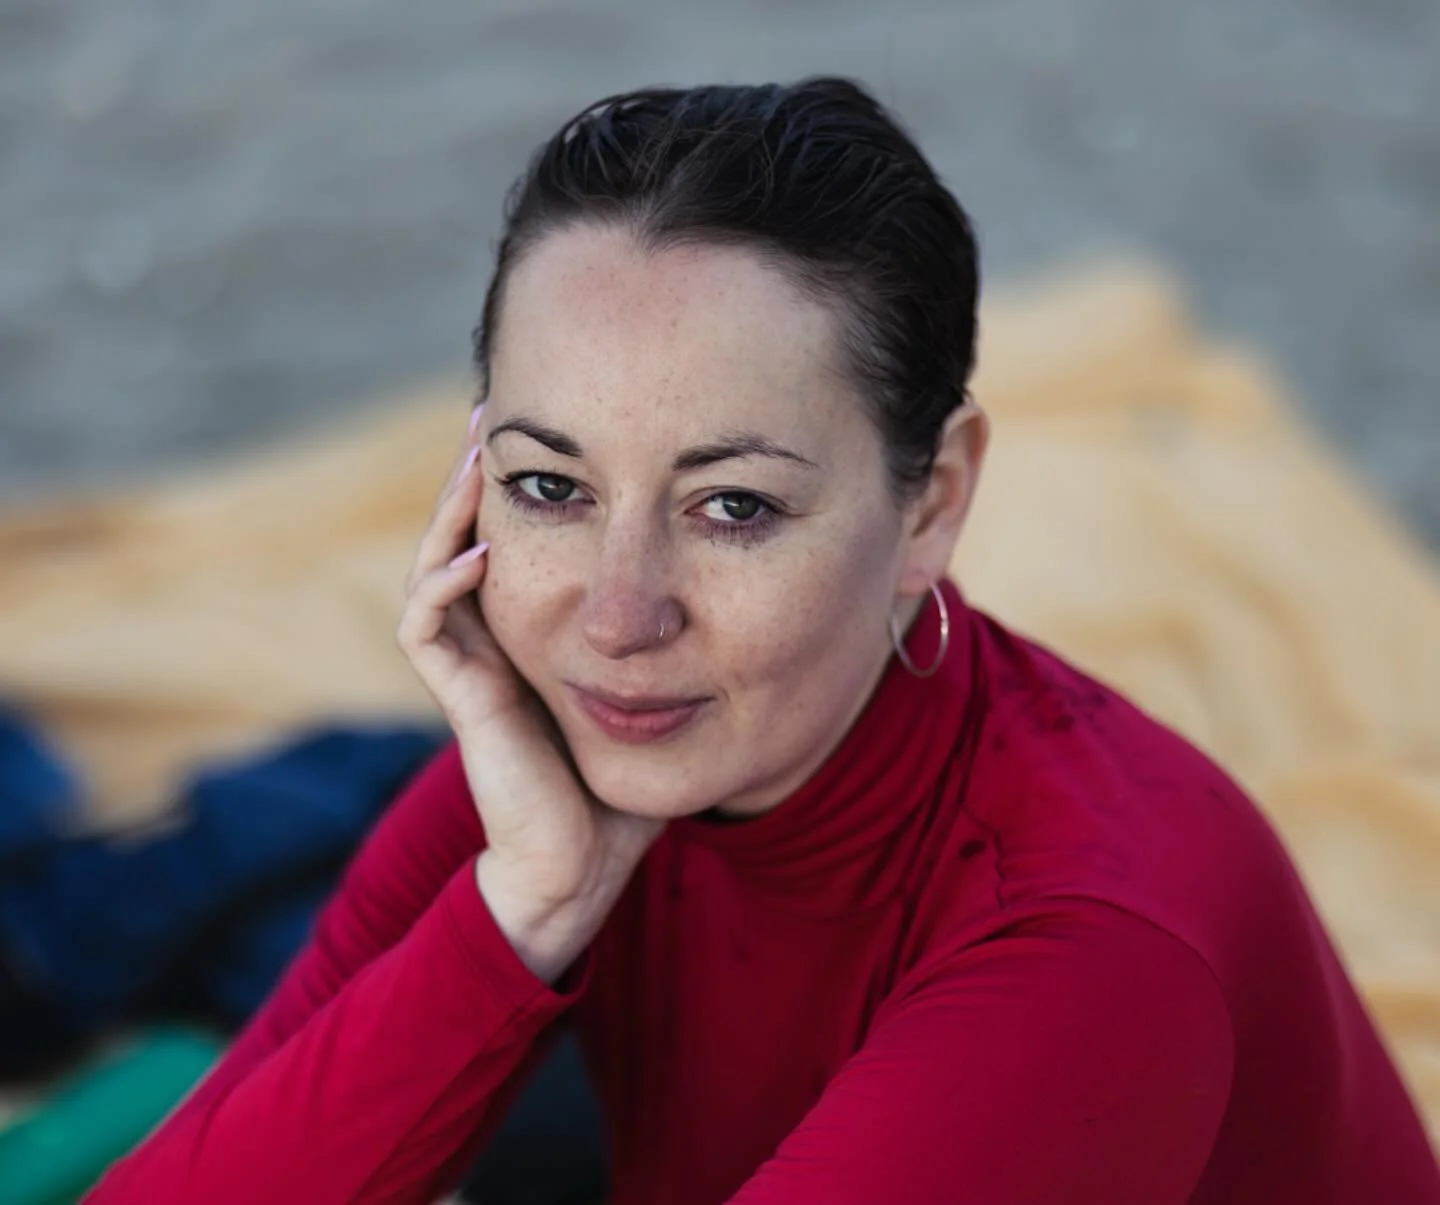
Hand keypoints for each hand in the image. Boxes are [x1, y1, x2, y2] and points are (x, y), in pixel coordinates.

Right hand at [396, 406, 662, 979]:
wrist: (583, 864)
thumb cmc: (623, 784)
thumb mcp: (660, 691)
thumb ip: (681, 644)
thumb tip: (745, 582)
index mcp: (536, 632)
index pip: (517, 539)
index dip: (527, 485)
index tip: (556, 429)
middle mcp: (497, 639)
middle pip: (468, 534)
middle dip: (480, 474)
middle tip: (496, 410)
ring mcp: (472, 667)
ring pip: (438, 564)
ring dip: (453, 509)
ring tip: (480, 454)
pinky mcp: (461, 698)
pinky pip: (428, 626)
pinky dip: (447, 583)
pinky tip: (482, 548)